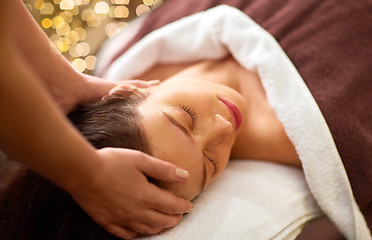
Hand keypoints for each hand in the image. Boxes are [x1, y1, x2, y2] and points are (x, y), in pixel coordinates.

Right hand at [70, 147, 192, 238]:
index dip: (183, 206)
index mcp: (146, 195)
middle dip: (175, 218)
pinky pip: (127, 235)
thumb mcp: (141, 159)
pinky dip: (138, 234)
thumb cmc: (111, 163)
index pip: (172, 206)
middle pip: (162, 221)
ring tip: (165, 223)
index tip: (189, 206)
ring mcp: (122, 219)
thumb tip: (184, 175)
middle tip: (180, 214)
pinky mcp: (108, 222)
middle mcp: (137, 211)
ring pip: (147, 229)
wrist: (83, 172)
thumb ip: (164, 169)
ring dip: (160, 227)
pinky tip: (140, 230)